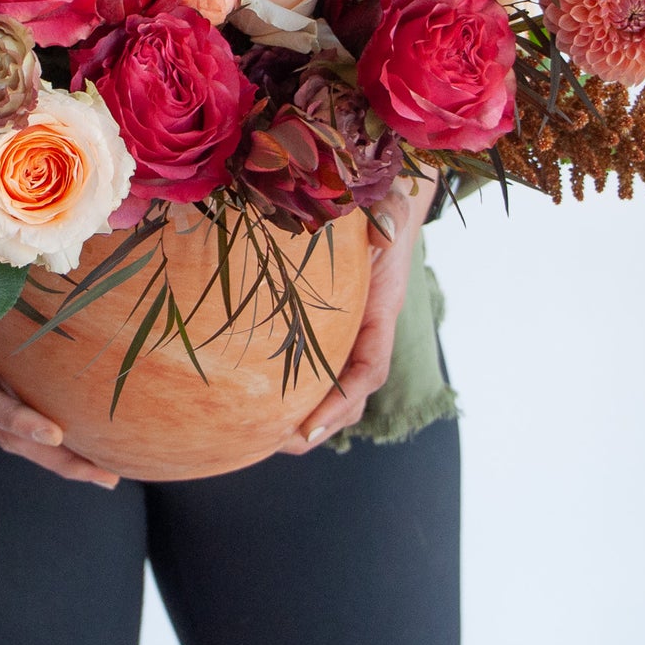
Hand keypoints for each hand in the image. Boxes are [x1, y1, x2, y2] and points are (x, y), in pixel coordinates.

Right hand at [0, 232, 120, 488]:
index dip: (13, 418)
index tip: (53, 434)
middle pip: (8, 431)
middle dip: (52, 457)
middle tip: (103, 475)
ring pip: (22, 425)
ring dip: (63, 452)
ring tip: (108, 470)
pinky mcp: (7, 362)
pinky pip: (32, 397)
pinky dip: (62, 415)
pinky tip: (96, 427)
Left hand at [278, 166, 438, 453]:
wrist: (376, 203)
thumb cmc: (381, 204)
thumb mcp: (389, 202)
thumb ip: (389, 213)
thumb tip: (382, 232)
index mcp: (382, 310)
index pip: (370, 367)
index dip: (344, 399)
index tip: (314, 424)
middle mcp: (365, 330)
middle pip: (351, 393)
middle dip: (322, 422)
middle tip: (280, 441)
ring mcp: (345, 331)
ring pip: (331, 385)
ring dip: (305, 413)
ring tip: (260, 435)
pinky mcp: (321, 324)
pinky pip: (311, 362)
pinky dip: (290, 386)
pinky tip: (254, 397)